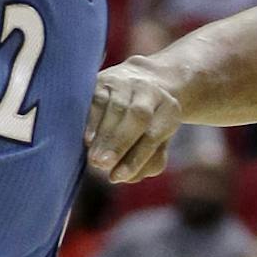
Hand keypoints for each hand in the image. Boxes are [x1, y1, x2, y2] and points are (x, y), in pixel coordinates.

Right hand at [86, 59, 181, 182]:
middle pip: (137, 116)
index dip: (136, 157)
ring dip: (103, 136)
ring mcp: (126, 83)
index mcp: (169, 109)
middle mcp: (150, 92)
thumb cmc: (147, 126)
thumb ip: (145, 163)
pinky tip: (87, 139)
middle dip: (119, 142)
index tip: (118, 176)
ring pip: (116, 107)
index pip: (153, 135)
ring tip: (94, 159)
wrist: (138, 83)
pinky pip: (96, 99)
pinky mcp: (103, 80)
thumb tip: (120, 175)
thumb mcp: (156, 144)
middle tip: (102, 164)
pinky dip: (91, 120)